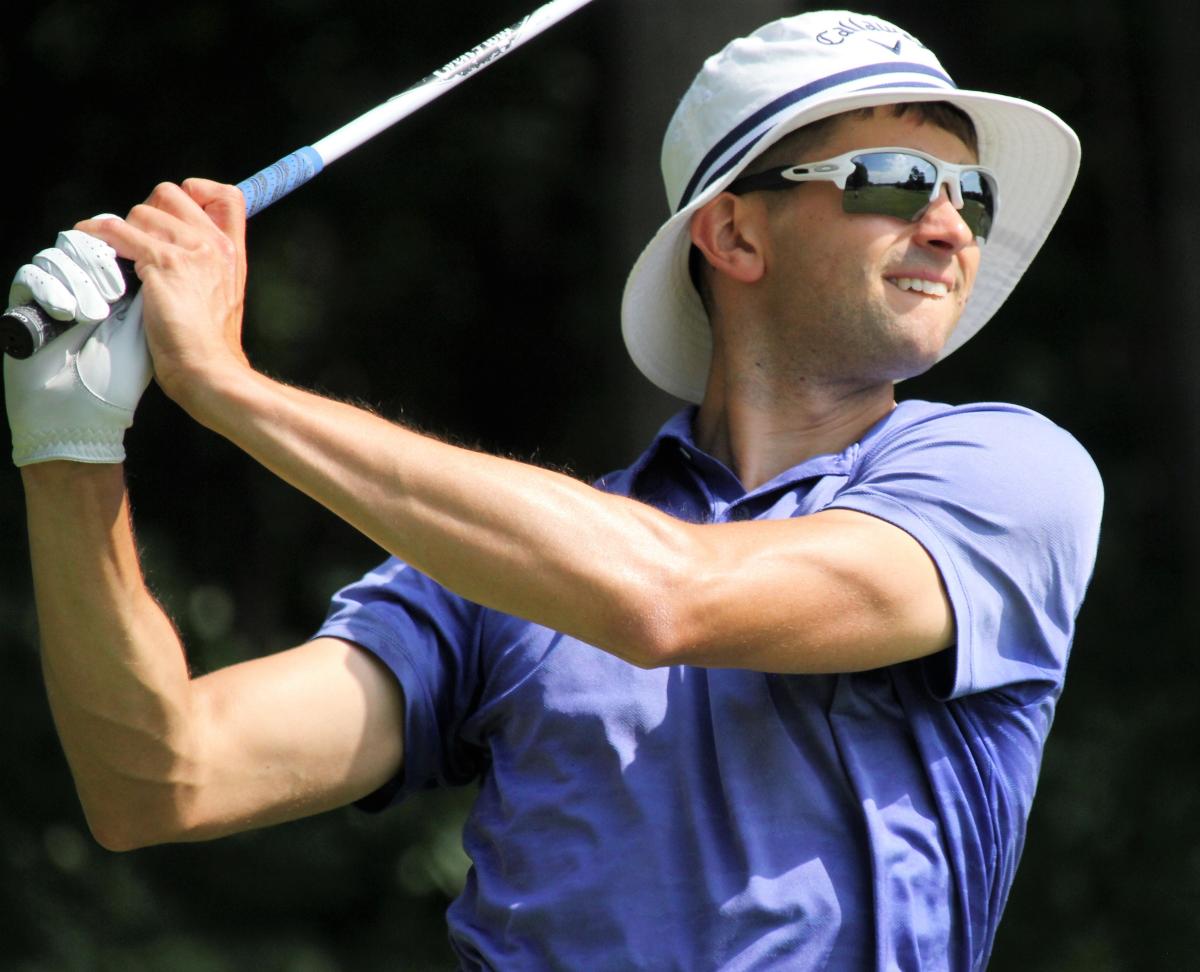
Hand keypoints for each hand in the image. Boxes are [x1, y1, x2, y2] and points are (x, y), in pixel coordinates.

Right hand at [4, 229, 151, 465]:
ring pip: (55, 257)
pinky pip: (29, 277)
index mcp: (113, 294)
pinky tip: (67, 311)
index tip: (133, 260)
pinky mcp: (25, 308)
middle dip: (97, 261)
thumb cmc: (115, 383)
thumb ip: (144, 292)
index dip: (117, 248)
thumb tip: (153, 252)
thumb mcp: (139, 332)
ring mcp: (52, 297)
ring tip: (93, 313)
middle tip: (113, 289)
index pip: (110, 249)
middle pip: (80, 245)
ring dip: (76, 278)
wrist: (78, 416)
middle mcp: (81, 291)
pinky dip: (49, 287)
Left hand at [76, 180, 249, 411]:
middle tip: (137, 241)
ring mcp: (191, 252)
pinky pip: (118, 231)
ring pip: (142, 212)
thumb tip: (165, 250)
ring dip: (124, 231)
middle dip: (148, 211)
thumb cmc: (209, 345)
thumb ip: (205, 268)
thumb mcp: (221, 298)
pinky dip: (98, 233)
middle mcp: (215, 245)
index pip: (227, 196)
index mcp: (232, 252)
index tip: (175, 213)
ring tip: (119, 257)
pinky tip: (89, 241)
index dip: (197, 191)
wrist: (208, 369)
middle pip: (172, 193)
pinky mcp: (163, 264)